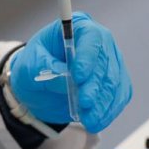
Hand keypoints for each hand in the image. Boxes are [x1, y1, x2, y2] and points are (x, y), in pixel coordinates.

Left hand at [9, 12, 131, 133]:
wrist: (37, 86)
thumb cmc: (32, 67)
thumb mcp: (29, 65)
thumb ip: (46, 69)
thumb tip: (65, 78)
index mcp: (78, 27)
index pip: (91, 37)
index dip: (88, 56)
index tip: (78, 76)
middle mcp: (98, 42)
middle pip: (106, 62)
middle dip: (95, 86)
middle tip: (85, 103)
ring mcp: (109, 63)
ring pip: (114, 83)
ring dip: (102, 103)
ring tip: (89, 120)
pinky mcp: (114, 83)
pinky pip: (118, 97)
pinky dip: (108, 111)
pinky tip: (97, 121)